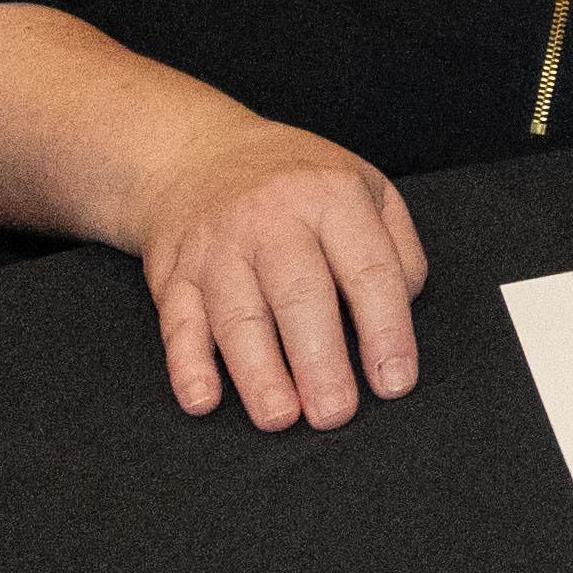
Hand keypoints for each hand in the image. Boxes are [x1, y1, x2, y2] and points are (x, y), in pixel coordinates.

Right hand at [127, 114, 426, 428]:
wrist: (196, 154)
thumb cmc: (297, 185)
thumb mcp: (364, 186)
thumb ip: (397, 251)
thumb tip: (399, 319)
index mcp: (332, 196)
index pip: (368, 270)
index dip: (386, 331)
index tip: (395, 382)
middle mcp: (272, 218)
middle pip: (300, 294)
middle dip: (320, 360)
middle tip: (336, 414)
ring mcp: (218, 245)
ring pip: (238, 314)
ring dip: (259, 372)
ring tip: (282, 418)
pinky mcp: (173, 272)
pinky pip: (179, 322)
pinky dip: (187, 364)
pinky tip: (203, 399)